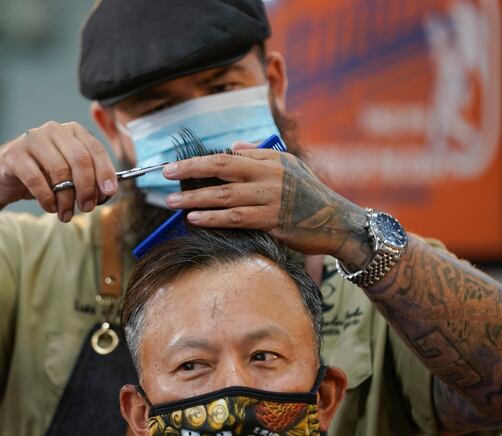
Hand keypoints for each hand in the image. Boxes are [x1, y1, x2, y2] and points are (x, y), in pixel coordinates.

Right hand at [0, 121, 115, 221]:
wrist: (2, 177)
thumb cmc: (42, 176)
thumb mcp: (68, 175)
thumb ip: (88, 178)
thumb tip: (107, 192)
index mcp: (72, 131)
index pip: (95, 150)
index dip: (105, 173)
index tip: (108, 193)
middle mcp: (53, 130)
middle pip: (80, 159)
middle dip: (87, 188)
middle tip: (87, 207)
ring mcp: (32, 140)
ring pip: (59, 171)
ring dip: (66, 198)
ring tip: (66, 214)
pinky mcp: (14, 155)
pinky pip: (36, 179)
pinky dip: (46, 198)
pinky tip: (50, 207)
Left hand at [162, 148, 370, 263]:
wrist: (336, 221)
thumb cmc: (309, 195)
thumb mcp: (288, 167)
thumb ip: (259, 155)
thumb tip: (233, 147)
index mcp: (269, 161)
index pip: (225, 156)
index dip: (196, 161)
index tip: (173, 167)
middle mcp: (268, 176)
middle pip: (221, 169)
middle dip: (190, 172)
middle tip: (165, 177)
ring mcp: (269, 199)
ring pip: (225, 196)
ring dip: (196, 199)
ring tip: (172, 203)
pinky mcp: (272, 221)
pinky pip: (236, 219)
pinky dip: (213, 218)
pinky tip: (195, 218)